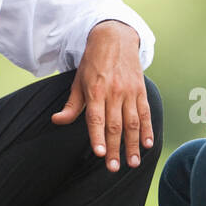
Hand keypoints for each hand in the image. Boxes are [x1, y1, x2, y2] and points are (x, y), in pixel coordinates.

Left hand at [51, 21, 154, 170]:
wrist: (115, 38)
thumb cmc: (93, 63)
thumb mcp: (78, 81)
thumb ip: (72, 105)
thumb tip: (57, 121)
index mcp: (95, 91)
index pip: (96, 118)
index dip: (98, 136)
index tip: (99, 154)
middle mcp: (114, 92)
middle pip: (115, 125)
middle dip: (115, 148)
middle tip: (114, 167)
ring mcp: (129, 92)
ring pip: (132, 122)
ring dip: (133, 144)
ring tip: (133, 162)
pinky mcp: (141, 90)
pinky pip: (145, 112)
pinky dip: (147, 129)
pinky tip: (148, 143)